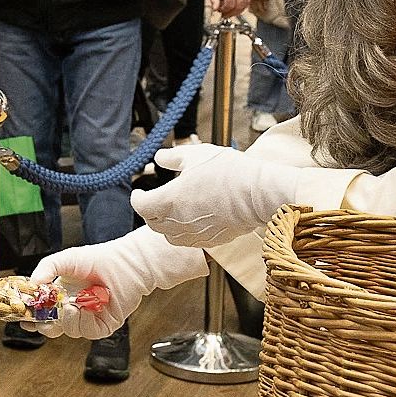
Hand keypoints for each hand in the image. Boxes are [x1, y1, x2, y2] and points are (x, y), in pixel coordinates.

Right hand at [30, 227, 204, 338]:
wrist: (127, 264)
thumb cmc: (100, 259)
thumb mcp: (66, 259)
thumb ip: (46, 268)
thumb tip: (33, 283)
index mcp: (61, 295)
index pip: (41, 312)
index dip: (33, 318)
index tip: (25, 318)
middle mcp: (73, 308)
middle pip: (51, 328)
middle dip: (45, 325)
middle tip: (44, 316)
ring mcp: (87, 318)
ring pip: (69, 330)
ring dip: (68, 317)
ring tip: (73, 302)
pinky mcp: (102, 326)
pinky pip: (87, 331)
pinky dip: (85, 320)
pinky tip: (89, 305)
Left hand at [131, 144, 303, 246]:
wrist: (258, 194)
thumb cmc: (228, 171)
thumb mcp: (197, 155)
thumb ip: (173, 157)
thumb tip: (160, 157)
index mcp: (169, 200)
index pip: (141, 205)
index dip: (137, 198)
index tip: (139, 192)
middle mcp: (177, 222)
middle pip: (152, 223)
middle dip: (150, 212)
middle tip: (153, 201)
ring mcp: (194, 234)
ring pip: (169, 236)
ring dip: (165, 225)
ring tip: (171, 212)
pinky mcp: (210, 241)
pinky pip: (189, 241)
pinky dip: (184, 232)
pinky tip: (191, 221)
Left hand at [206, 0, 252, 16]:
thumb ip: (214, 0)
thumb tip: (215, 9)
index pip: (230, 5)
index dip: (224, 10)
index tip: (220, 11)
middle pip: (238, 7)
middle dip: (231, 13)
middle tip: (224, 14)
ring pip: (244, 6)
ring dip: (236, 11)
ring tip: (229, 11)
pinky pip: (247, 2)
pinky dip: (241, 6)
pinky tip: (235, 6)